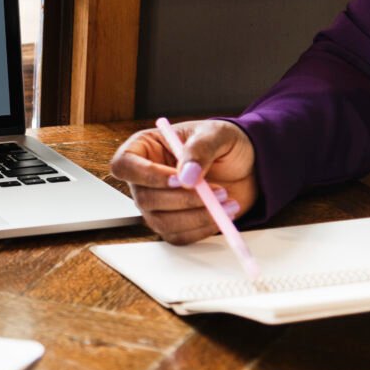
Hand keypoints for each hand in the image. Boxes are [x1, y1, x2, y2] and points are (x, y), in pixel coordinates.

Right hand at [110, 119, 258, 243]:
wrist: (245, 165)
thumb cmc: (224, 143)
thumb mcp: (216, 134)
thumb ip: (200, 149)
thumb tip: (187, 175)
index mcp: (145, 148)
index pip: (124, 165)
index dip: (146, 175)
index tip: (178, 179)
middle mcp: (144, 178)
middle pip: (143, 198)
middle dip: (182, 199)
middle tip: (216, 192)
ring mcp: (156, 204)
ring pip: (160, 221)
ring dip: (195, 216)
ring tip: (226, 202)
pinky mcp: (173, 223)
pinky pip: (178, 236)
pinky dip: (201, 229)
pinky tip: (222, 215)